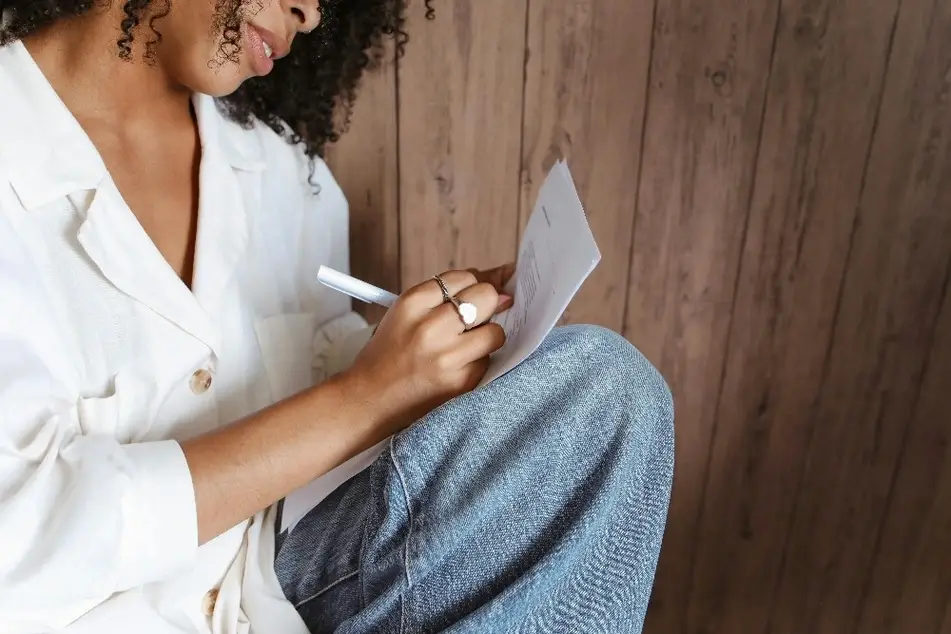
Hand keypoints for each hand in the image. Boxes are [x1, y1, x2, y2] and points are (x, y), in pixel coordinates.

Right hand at [343, 264, 514, 434]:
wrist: (369, 400)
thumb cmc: (389, 355)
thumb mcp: (405, 314)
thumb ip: (445, 295)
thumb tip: (502, 276)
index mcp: (412, 303)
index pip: (463, 277)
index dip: (471, 286)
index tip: (471, 295)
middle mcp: (430, 327)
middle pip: (486, 296)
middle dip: (486, 304)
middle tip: (475, 318)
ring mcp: (447, 356)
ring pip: (495, 331)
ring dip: (486, 336)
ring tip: (463, 346)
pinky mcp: (461, 381)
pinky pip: (488, 360)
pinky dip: (478, 361)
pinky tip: (456, 366)